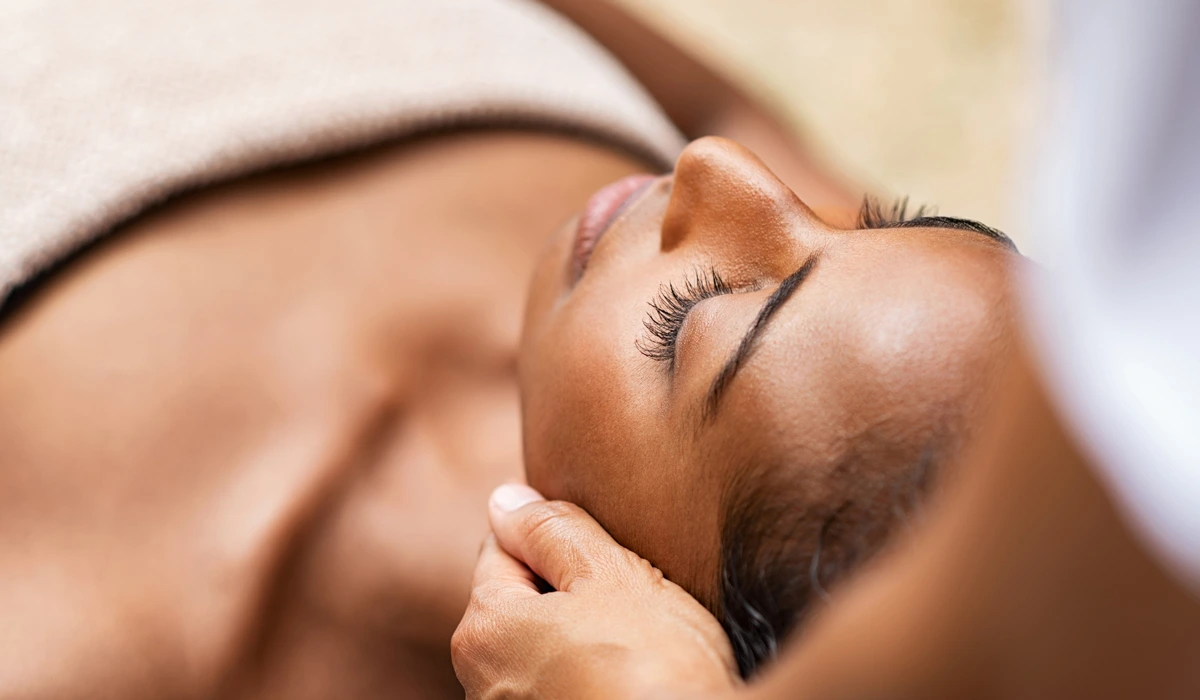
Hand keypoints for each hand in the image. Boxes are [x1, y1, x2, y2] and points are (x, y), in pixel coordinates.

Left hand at [451, 484, 739, 699]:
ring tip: (637, 650)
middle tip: (629, 601)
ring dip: (580, 641)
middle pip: (521, 604)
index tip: (604, 555)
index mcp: (485, 627)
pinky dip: (590, 680)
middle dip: (567, 593)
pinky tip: (631, 683)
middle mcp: (481, 682)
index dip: (556, 539)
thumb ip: (552, 529)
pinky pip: (562, 687)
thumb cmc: (652, 667)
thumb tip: (505, 500)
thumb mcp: (609, 575)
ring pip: (544, 650)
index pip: (503, 548)